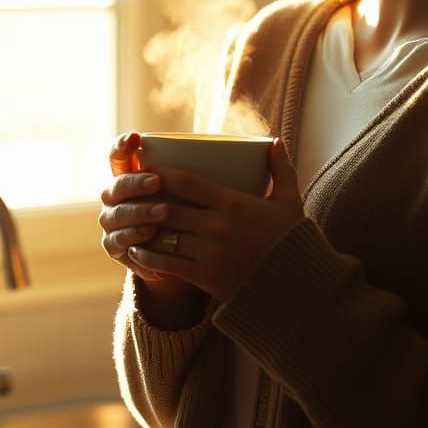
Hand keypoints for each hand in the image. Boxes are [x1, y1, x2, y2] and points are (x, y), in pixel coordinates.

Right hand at [100, 131, 193, 297]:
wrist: (175, 253)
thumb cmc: (189, 211)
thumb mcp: (193, 190)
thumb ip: (196, 171)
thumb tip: (235, 145)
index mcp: (128, 176)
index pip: (118, 155)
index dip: (122, 146)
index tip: (135, 137)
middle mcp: (114, 197)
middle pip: (117, 186)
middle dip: (135, 183)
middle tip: (156, 182)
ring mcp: (112, 222)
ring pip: (116, 214)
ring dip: (138, 212)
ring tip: (161, 212)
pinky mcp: (115, 247)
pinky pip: (118, 241)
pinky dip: (134, 237)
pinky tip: (149, 234)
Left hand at [125, 137, 303, 301]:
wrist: (297, 286)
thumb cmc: (291, 239)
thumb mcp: (289, 201)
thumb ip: (281, 170)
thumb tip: (276, 141)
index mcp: (233, 203)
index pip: (188, 182)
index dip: (163, 173)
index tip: (148, 167)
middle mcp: (217, 226)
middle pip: (169, 208)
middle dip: (148, 201)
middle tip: (133, 195)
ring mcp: (209, 253)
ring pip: (164, 236)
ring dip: (144, 229)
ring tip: (131, 222)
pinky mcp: (205, 277)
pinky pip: (168, 264)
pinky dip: (148, 256)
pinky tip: (138, 250)